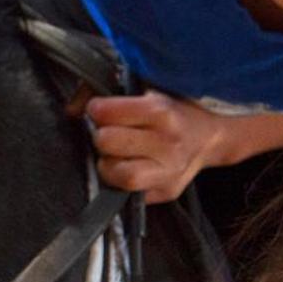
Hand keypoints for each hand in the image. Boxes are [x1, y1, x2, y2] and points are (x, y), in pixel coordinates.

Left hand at [84, 91, 226, 202]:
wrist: (210, 135)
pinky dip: (122, 182)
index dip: (97, 109)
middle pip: (106, 142)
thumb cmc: (173, 108)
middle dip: (102, 136)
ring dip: (109, 164)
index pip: (106, 112)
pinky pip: (129, 193)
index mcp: (161, 111)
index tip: (102, 109)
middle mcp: (167, 143)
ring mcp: (169, 171)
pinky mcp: (167, 191)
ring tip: (117, 155)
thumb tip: (72, 110)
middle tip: (111, 133)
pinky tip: (131, 167)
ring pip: (117, 175)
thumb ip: (106, 93)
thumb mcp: (146, 88)